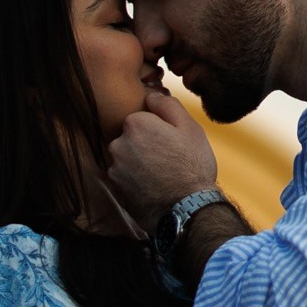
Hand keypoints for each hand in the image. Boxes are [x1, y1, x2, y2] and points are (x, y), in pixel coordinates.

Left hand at [103, 85, 217, 222]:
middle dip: (146, 144)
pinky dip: (135, 179)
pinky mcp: (115, 188)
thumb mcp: (189, 127)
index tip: (171, 141)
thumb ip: (166, 105)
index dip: (158, 128)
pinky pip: (124, 176)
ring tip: (162, 174)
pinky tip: (153, 186)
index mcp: (135, 124)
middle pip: (131, 137)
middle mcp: (118, 143)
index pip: (141, 117)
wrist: (187, 210)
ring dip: (139, 162)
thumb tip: (150, 96)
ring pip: (127, 156)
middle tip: (168, 158)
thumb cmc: (192, 166)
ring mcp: (115, 167)